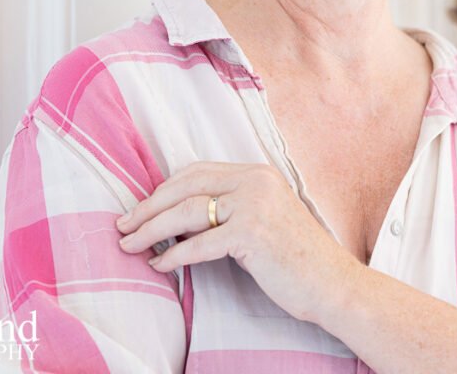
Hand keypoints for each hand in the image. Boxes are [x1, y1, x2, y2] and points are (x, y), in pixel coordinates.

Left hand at [115, 161, 357, 323]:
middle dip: (149, 207)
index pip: (197, 171)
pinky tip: (159, 265)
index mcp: (258, 173)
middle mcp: (255, 182)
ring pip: (187, 212)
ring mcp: (254, 206)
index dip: (164, 189)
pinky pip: (199, 244)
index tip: (142, 208)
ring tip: (130, 245)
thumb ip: (231, 209)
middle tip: (123, 225)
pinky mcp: (251, 234)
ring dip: (151, 230)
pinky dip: (173, 256)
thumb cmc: (296, 259)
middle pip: (186, 187)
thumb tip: (179, 219)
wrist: (332, 284)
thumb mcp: (264, 219)